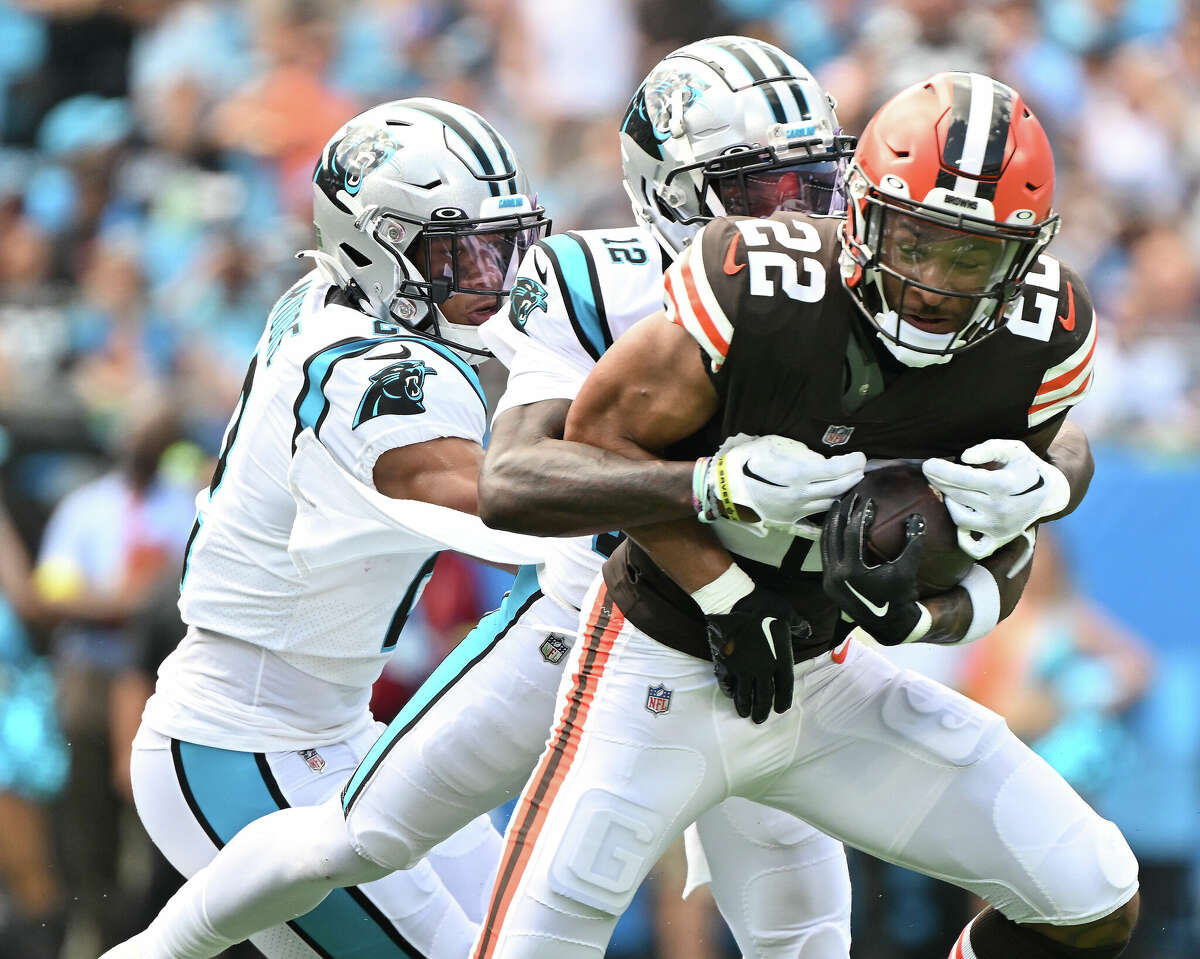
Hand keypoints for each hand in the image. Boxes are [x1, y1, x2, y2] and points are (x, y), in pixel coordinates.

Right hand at [697, 434, 865, 536]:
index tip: (861, 457)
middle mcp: (801, 497)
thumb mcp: (770, 446)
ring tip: (850, 486)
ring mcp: (795, 514)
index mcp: (797, 476)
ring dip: (843, 496)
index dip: (852, 463)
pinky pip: (812, 529)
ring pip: (829, 506)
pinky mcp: (787, 525)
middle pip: (837, 489)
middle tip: (860, 470)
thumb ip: (797, 452)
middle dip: (853, 478)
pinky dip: (826, 523)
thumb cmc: (742, 463)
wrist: (719, 490)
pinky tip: (836, 518)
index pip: (835, 470)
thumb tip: (817, 460)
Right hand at [704, 585, 810, 723]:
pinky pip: (726, 682)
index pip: (784, 687)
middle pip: (763, 696)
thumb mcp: (788, 613)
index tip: (780, 709)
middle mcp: (762, 669)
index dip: (783, 700)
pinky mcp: (725, 663)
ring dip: (744, 706)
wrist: (733, 601)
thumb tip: (808, 631)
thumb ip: (799, 625)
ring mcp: (742, 668)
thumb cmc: (763, 606)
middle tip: (759, 720)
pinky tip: (730, 694)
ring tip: (744, 714)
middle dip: (761, 710)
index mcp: (780, 659)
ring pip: (743, 694)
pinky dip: (728, 691)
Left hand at [820, 493, 930, 645]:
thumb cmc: (900, 596)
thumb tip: (918, 517)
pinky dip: (830, 538)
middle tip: (850, 496)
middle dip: (841, 513)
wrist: (889, 625)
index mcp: (852, 572)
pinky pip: (825, 554)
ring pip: (825, 544)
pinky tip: (836, 526)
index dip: (859, 514)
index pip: (852, 534)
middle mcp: (835, 575)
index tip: (868, 500)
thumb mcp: (908, 569)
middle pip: (833, 535)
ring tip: (839, 506)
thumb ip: (913, 543)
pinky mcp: (827, 583)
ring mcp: (828, 580)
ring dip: (832, 524)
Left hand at [922, 439, 1069, 558]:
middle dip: (940, 482)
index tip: (928, 464)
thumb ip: (990, 448)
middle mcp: (1000, 509)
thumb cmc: (1027, 469)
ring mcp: (998, 528)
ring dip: (950, 502)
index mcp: (1003, 485)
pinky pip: (973, 548)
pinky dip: (963, 537)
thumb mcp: (1014, 450)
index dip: (940, 470)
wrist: (1051, 495)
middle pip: (957, 496)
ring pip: (959, 518)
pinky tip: (961, 520)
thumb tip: (964, 457)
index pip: (961, 478)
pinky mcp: (998, 541)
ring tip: (951, 490)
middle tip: (932, 472)